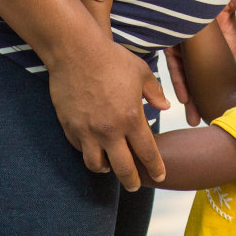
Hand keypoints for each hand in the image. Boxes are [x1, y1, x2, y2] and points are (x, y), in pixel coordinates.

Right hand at [48, 39, 169, 190]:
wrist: (75, 50)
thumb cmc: (111, 57)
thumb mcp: (141, 71)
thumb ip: (155, 92)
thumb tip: (165, 107)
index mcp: (131, 118)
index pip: (147, 153)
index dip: (156, 168)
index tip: (160, 175)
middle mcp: (110, 130)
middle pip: (123, 169)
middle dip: (132, 181)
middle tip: (134, 185)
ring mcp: (87, 130)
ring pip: (97, 165)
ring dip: (106, 169)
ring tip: (110, 168)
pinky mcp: (70, 126)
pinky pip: (80, 148)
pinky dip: (87, 151)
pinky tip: (92, 147)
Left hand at [167, 0, 235, 125]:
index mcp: (223, 37)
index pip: (233, 64)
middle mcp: (204, 45)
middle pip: (209, 77)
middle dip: (213, 98)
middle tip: (217, 122)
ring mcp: (186, 44)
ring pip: (190, 75)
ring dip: (193, 97)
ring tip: (196, 120)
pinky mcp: (168, 39)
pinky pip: (174, 64)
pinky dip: (178, 80)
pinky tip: (182, 98)